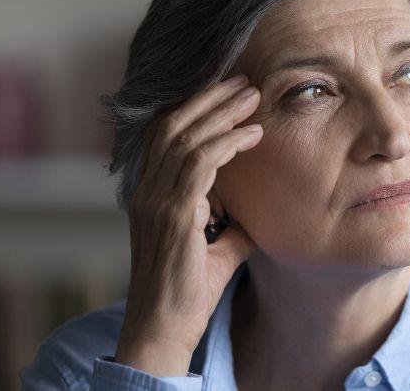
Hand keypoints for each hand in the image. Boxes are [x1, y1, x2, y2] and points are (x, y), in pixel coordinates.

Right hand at [114, 74, 261, 376]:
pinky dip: (226, 143)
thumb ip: (234, 218)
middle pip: (173, 125)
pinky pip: (198, 164)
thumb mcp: (221, 243)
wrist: (165, 328)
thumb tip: (261, 205)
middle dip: (211, 98)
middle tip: (246, 80)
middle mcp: (148, 190)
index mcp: (153, 192)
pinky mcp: (172, 215)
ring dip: (221, 112)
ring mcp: (156, 201)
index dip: (197, 107)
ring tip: (254, 95)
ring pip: (184, 137)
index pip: (168, 134)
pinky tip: (252, 135)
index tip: (232, 92)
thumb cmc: (190, 288)